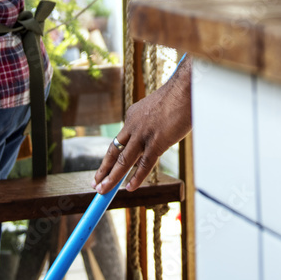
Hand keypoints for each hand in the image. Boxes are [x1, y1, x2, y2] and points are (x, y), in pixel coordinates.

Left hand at [93, 60, 191, 193]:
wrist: (185, 89)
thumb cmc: (177, 99)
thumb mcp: (156, 112)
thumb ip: (149, 127)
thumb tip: (151, 144)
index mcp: (132, 115)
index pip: (120, 141)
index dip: (111, 157)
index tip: (104, 168)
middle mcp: (133, 125)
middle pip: (114, 151)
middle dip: (103, 169)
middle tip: (95, 183)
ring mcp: (143, 134)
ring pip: (123, 161)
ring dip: (112, 177)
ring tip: (103, 190)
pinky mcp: (156, 142)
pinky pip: (144, 164)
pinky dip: (136, 178)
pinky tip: (129, 187)